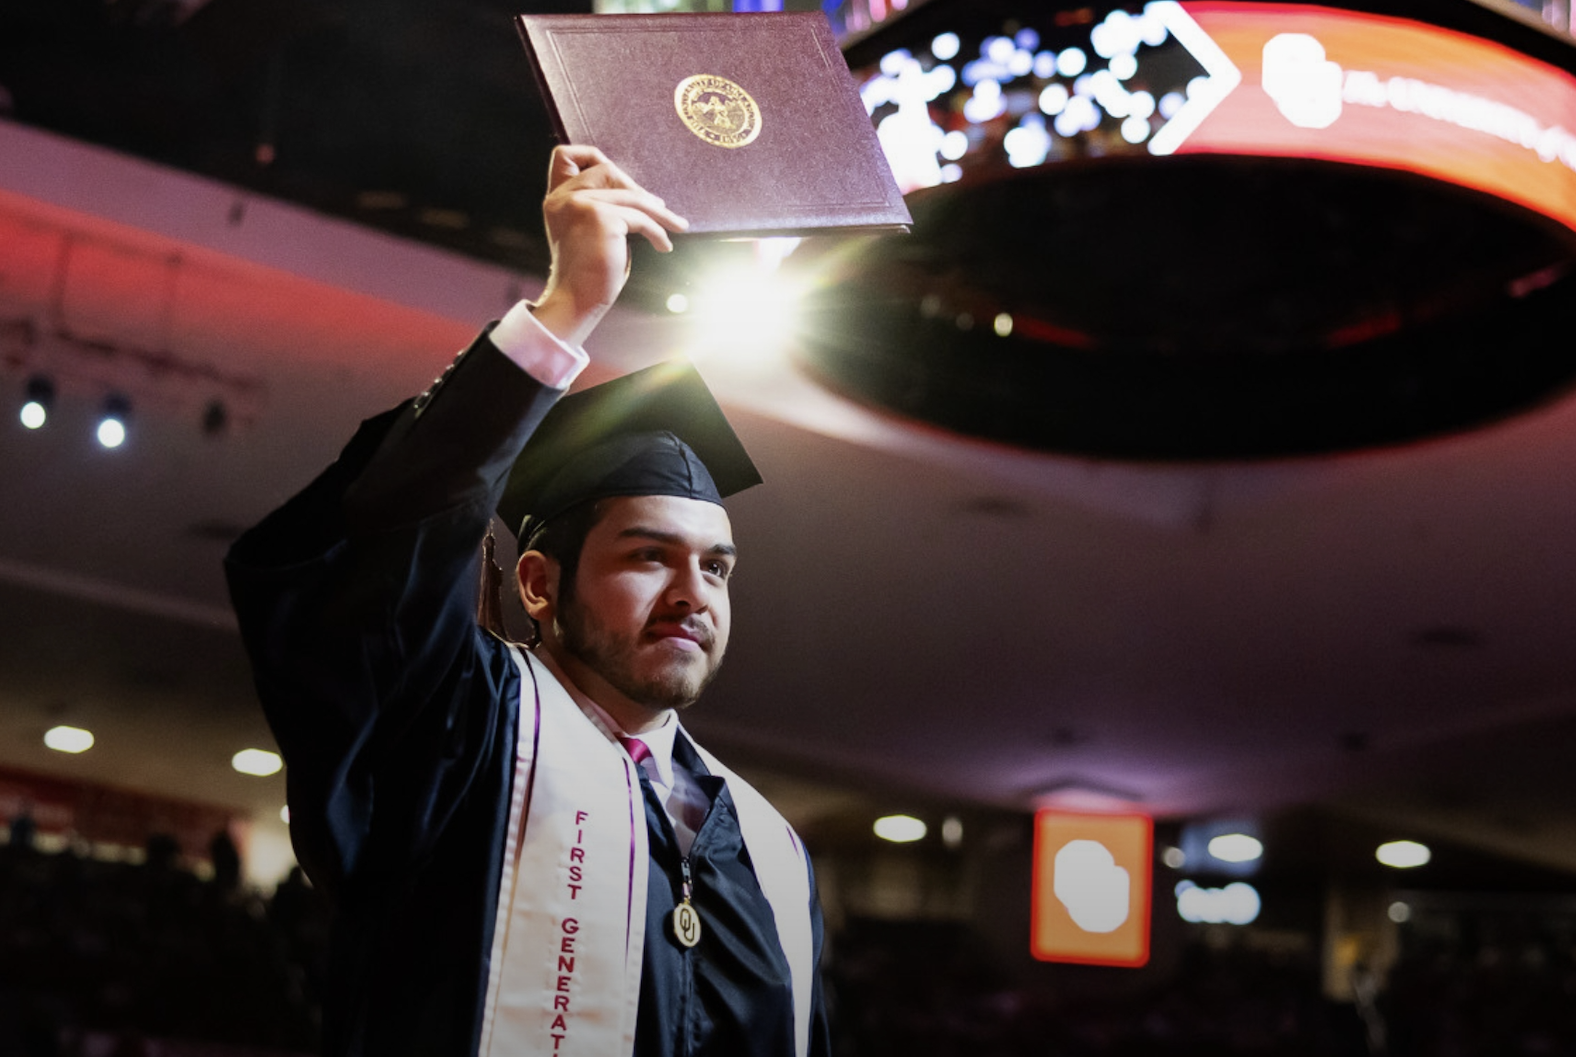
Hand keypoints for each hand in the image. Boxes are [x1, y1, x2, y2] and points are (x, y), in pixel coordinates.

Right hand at [531, 145, 688, 346]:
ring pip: (631, 196)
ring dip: (660, 213)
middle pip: (607, 169)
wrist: (577, 300)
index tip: (622, 179)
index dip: (593, 156)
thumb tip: (641, 194)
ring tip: (676, 226)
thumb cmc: (588, 273)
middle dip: (637, 189)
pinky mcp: (600, 217)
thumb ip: (601, 206)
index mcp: (557, 199)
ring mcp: (580, 204)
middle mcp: (564, 197)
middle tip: (659, 210)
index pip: (565, 156)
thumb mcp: (590, 231)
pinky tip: (664, 246)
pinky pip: (640, 218)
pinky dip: (657, 232)